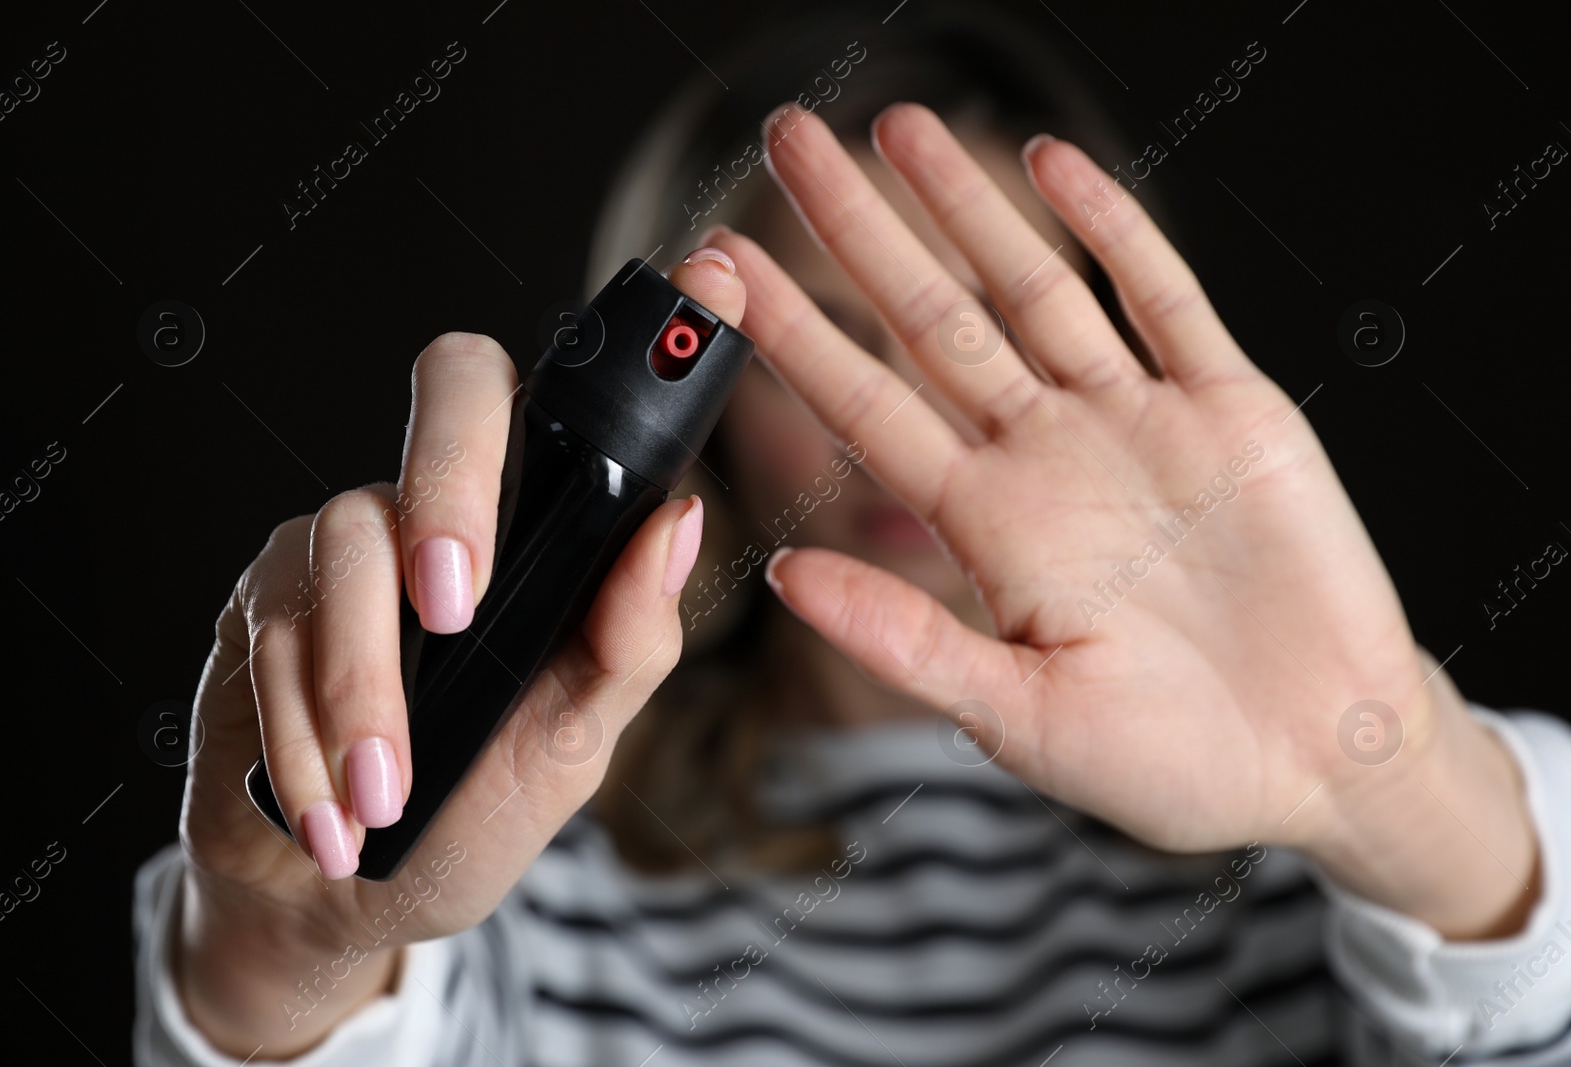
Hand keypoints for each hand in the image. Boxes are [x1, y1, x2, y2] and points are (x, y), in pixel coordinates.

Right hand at [172, 257, 744, 1056]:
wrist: (345, 898)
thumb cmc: (475, 808)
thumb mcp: (573, 743)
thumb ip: (627, 642)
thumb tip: (678, 524)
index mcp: (534, 527)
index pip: (572, 400)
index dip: (634, 338)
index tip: (709, 275)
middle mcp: (441, 506)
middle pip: (450, 392)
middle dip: (453, 487)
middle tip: (456, 607)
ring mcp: (342, 543)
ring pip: (346, 543)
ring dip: (365, 690)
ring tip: (386, 798)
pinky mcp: (260, 602)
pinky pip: (277, 633)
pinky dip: (307, 736)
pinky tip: (332, 812)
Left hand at [713, 103, 1537, 938]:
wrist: (1322, 758)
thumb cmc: (1172, 763)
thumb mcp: (1022, 718)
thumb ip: (908, 641)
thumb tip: (783, 580)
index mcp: (990, 530)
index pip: (865, 408)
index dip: (792, 336)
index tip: (724, 270)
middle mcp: (1047, 459)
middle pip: (931, 321)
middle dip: (859, 230)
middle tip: (787, 139)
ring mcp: (1135, 424)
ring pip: (1034, 288)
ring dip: (968, 206)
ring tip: (899, 125)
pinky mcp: (1229, 408)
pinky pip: (1163, 299)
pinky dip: (1114, 230)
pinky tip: (1051, 169)